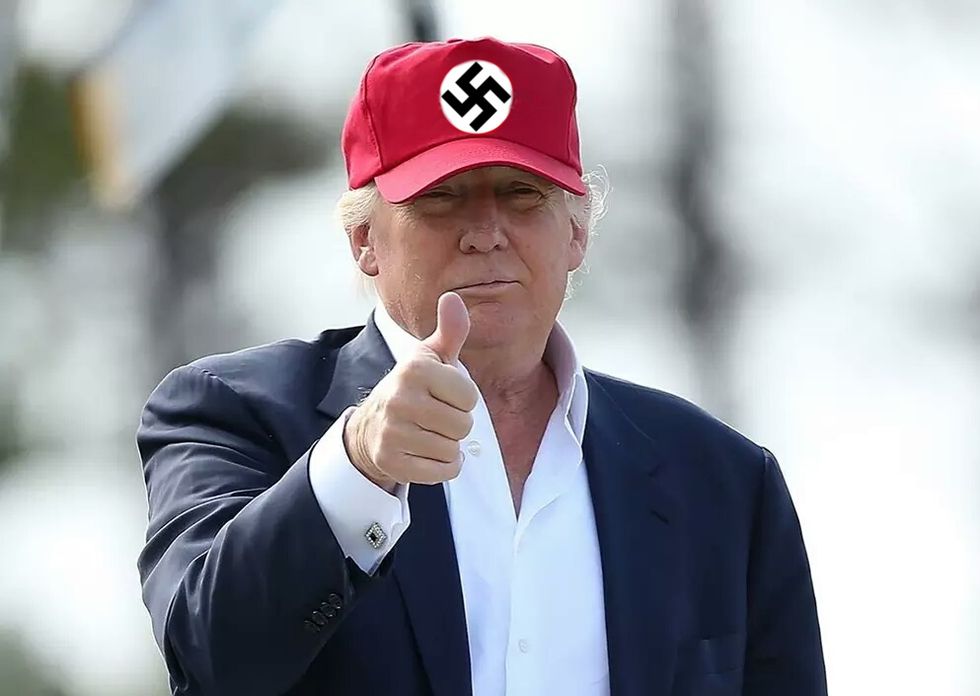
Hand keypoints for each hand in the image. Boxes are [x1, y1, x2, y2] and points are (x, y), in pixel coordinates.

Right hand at [343, 292, 478, 491]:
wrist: (372, 427)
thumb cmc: (413, 388)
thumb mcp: (431, 357)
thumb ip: (450, 331)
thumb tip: (454, 298)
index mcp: (415, 369)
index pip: (470, 397)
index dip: (463, 399)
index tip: (443, 395)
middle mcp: (400, 398)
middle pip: (464, 425)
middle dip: (456, 424)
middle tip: (434, 417)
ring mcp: (393, 432)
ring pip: (453, 450)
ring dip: (448, 446)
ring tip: (427, 433)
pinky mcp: (392, 462)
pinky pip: (442, 472)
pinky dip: (442, 468)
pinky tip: (425, 454)